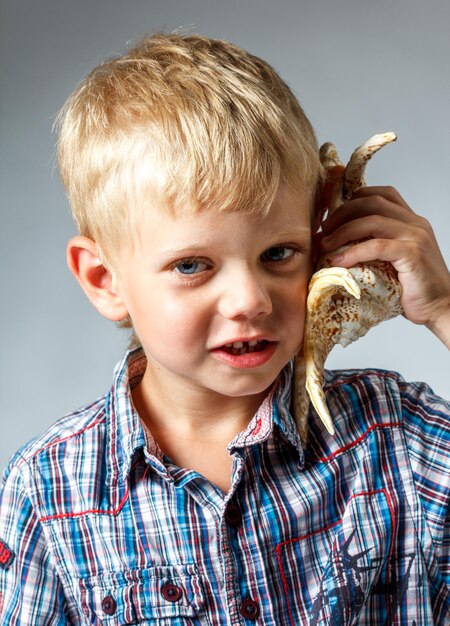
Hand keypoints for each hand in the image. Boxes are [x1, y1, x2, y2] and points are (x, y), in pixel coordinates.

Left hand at [319, 186, 449, 347]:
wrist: (441, 308)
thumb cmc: (414, 289)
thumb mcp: (395, 260)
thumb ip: (377, 246)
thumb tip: (339, 246)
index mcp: (411, 221)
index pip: (381, 194)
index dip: (353, 199)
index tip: (333, 216)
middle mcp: (415, 223)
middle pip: (372, 203)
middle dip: (342, 213)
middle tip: (324, 229)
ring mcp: (415, 237)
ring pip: (372, 221)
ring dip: (343, 231)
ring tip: (326, 244)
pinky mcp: (412, 254)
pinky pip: (377, 246)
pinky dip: (353, 252)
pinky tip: (338, 261)